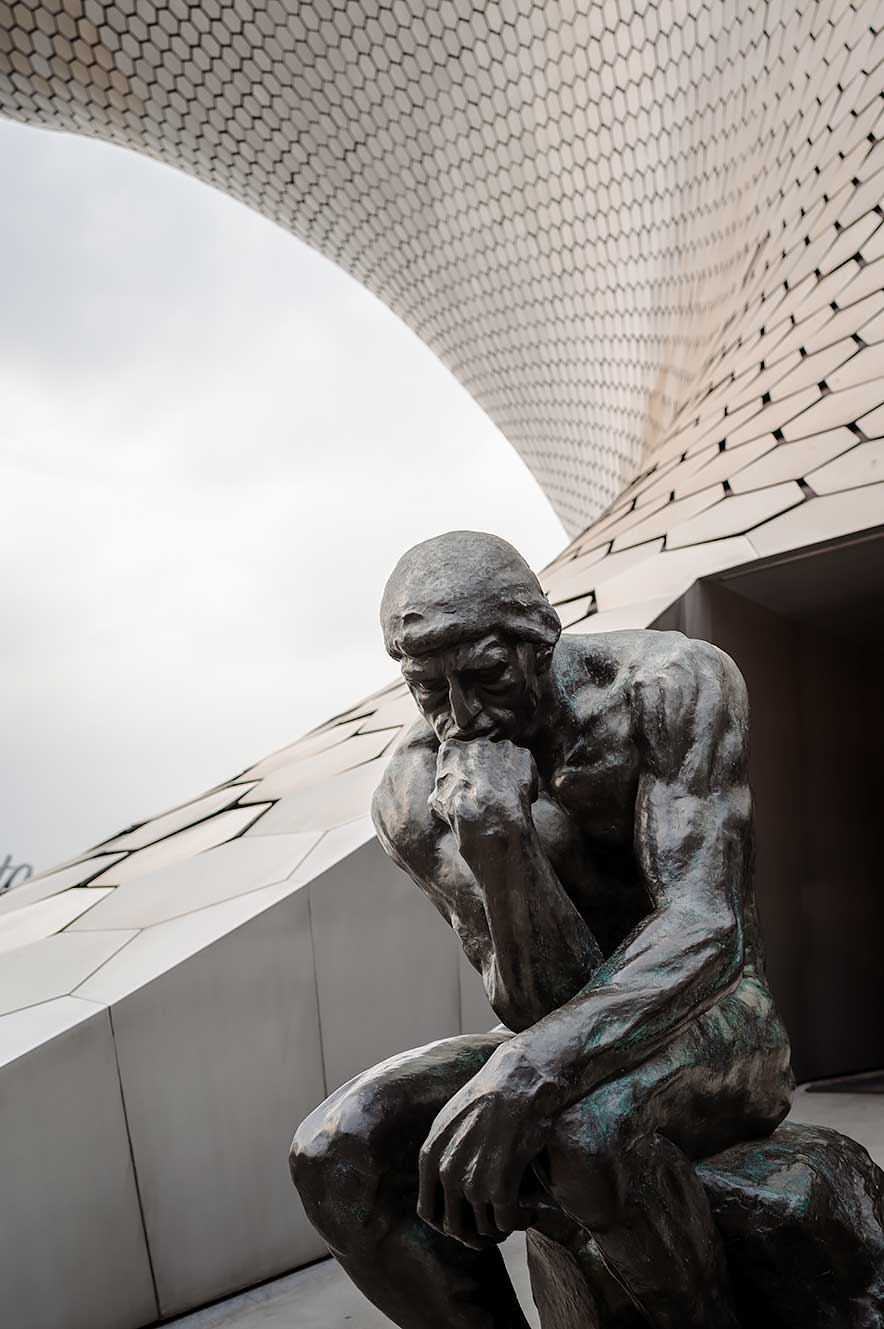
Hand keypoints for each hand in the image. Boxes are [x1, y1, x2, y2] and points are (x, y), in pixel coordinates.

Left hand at [417, 1044, 548, 1249]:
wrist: (519, 1081)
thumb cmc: (490, 1096)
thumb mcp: (449, 1121)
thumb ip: (441, 1154)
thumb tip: (439, 1183)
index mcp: (429, 1157)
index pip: (428, 1214)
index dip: (449, 1225)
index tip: (469, 1222)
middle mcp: (445, 1172)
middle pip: (454, 1229)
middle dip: (476, 1236)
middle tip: (495, 1228)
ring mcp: (471, 1181)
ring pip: (483, 1230)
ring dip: (501, 1230)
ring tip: (517, 1216)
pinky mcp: (500, 1185)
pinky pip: (506, 1224)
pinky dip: (520, 1223)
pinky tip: (531, 1212)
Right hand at [428, 738, 537, 848]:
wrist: (487, 817)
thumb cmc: (458, 812)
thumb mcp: (436, 802)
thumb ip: (442, 788)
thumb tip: (442, 793)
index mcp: (451, 748)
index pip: (455, 754)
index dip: (463, 772)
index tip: (467, 786)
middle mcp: (477, 741)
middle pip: (482, 753)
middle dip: (485, 769)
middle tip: (488, 792)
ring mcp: (502, 746)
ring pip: (504, 758)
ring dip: (505, 773)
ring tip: (505, 797)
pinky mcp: (523, 755)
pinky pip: (524, 765)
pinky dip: (524, 779)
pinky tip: (520, 797)